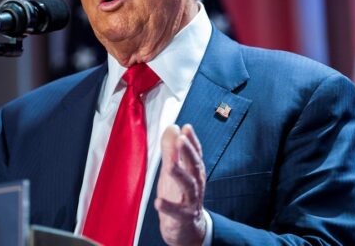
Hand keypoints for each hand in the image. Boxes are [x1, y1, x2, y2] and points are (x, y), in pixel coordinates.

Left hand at [155, 124, 206, 245]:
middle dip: (188, 152)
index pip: (195, 152)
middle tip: (181, 139)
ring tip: (169, 165)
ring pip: (188, 185)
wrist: (186, 227)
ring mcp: (192, 200)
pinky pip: (177, 212)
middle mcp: (196, 183)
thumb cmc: (179, 193)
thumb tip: (173, 127)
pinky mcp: (184, 216)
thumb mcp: (174, 169)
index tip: (186, 127)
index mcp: (194, 170)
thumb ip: (171, 149)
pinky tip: (158, 202)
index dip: (192, 140)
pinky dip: (168, 207)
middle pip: (194, 165)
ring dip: (179, 174)